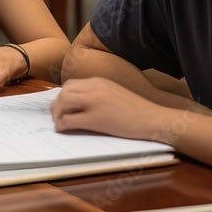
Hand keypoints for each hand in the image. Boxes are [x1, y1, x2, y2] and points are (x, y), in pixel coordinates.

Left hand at [50, 77, 170, 140]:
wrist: (154, 118)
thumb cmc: (138, 110)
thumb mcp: (115, 94)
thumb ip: (98, 94)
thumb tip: (81, 103)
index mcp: (99, 81)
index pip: (71, 84)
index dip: (63, 96)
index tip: (62, 106)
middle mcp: (94, 87)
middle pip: (64, 91)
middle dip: (57, 104)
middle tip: (57, 116)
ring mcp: (94, 102)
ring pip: (63, 102)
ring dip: (57, 113)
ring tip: (59, 123)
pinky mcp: (96, 119)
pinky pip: (70, 120)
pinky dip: (62, 124)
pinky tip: (63, 129)